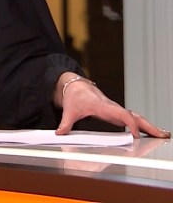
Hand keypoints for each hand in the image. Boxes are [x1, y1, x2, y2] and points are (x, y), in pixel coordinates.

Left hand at [55, 73, 170, 137]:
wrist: (76, 86)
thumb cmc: (75, 97)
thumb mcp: (69, 110)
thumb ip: (65, 123)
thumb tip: (60, 132)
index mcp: (103, 106)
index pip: (121, 114)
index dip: (129, 123)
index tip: (135, 134)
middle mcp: (113, 108)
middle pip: (134, 116)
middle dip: (148, 125)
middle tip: (161, 135)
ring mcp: (117, 110)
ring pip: (137, 117)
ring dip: (150, 126)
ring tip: (163, 135)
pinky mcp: (117, 113)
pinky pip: (134, 119)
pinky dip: (144, 125)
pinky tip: (152, 132)